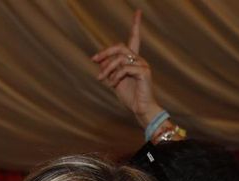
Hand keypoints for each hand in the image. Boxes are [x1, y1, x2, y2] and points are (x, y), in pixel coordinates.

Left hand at [90, 10, 159, 127]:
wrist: (141, 110)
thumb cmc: (130, 97)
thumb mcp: (114, 81)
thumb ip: (108, 70)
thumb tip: (98, 61)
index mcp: (133, 59)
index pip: (134, 38)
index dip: (136, 24)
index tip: (138, 11)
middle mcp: (139, 59)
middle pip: (120, 46)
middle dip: (105, 52)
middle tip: (94, 59)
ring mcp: (143, 65)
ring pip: (120, 58)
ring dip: (107, 68)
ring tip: (101, 79)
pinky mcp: (144, 72)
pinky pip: (125, 68)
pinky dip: (116, 76)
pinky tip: (113, 84)